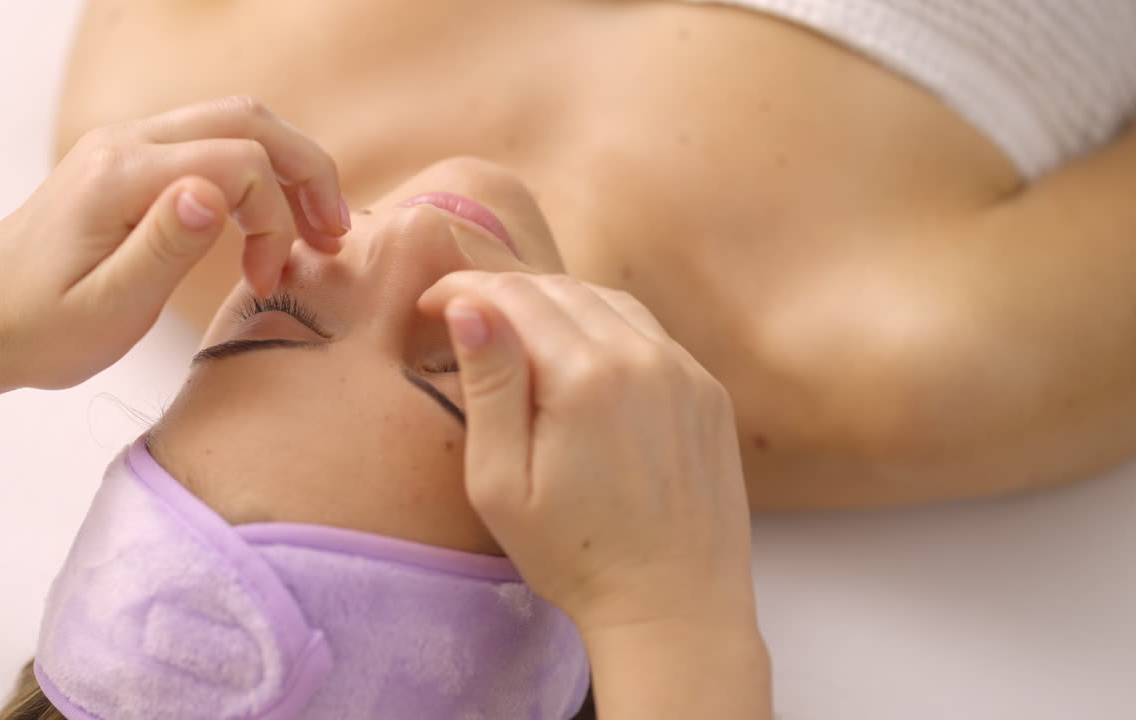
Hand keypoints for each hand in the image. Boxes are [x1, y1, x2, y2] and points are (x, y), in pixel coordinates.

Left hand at [0, 95, 347, 390]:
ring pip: (233, 121)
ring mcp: (125, 146)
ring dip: (286, 167)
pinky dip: (256, 172)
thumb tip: (216, 194)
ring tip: (315, 227)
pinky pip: (209, 142)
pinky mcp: (128, 163)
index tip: (267, 281)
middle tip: (335, 232)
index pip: (239, 163)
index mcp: (120, 176)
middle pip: (248, 118)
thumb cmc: (36, 329)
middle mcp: (124, 143)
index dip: (277, 220)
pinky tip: (267, 220)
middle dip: (307, 170)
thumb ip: (163, 247)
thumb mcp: (105, 308)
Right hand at [419, 273, 755, 632]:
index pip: (512, 295)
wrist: (674, 607)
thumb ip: (488, 386)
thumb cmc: (576, 556)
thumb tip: (469, 308)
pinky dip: (604, 327)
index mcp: (585, 376)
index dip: (462, 289)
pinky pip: (648, 332)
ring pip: (606, 301)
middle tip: (464, 318)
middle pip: (559, 289)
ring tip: (517, 334)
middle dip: (504, 293)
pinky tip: (580, 360)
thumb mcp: (501, 482)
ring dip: (555, 303)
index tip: (429, 305)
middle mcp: (642, 357)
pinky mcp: (707, 391)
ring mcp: (684, 371)